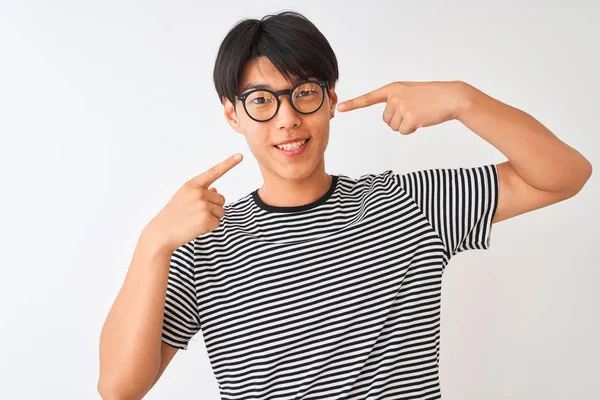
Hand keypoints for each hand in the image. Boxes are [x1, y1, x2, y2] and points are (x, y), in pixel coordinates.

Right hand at [144, 153, 243, 252]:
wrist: (161, 233)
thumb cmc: (173, 216)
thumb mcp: (184, 198)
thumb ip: (201, 192)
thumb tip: (216, 191)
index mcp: (192, 185)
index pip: (214, 172)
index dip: (228, 163)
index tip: (240, 156)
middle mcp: (198, 192)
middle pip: (221, 199)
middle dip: (213, 208)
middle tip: (196, 214)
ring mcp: (202, 205)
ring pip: (221, 211)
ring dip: (212, 218)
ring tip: (194, 220)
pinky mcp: (205, 218)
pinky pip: (217, 223)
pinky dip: (210, 227)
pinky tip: (196, 227)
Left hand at [337, 81, 469, 134]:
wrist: (451, 97)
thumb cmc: (432, 96)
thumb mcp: (410, 93)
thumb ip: (396, 101)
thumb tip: (389, 120)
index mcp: (393, 88)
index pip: (369, 98)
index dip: (354, 104)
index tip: (340, 108)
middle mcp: (394, 96)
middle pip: (386, 120)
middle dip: (399, 120)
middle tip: (415, 111)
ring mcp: (401, 107)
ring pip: (394, 127)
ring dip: (406, 125)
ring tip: (420, 113)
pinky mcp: (409, 117)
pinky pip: (403, 132)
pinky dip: (412, 130)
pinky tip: (422, 120)